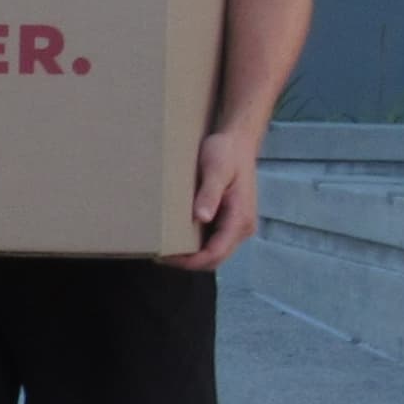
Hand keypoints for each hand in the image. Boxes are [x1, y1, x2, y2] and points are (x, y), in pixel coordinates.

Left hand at [167, 130, 260, 271]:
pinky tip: (178, 237)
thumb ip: (209, 194)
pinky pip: (214, 241)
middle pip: (215, 258)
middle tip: (160, 255)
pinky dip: (197, 245)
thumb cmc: (226, 152)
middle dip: (189, 262)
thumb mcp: (216, 169)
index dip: (191, 261)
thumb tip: (201, 218)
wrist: (238, 141)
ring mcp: (238, 225)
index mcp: (240, 218)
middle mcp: (243, 227)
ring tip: (166, 249)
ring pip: (214, 252)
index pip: (215, 253)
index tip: (166, 257)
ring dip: (192, 256)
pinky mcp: (231, 221)